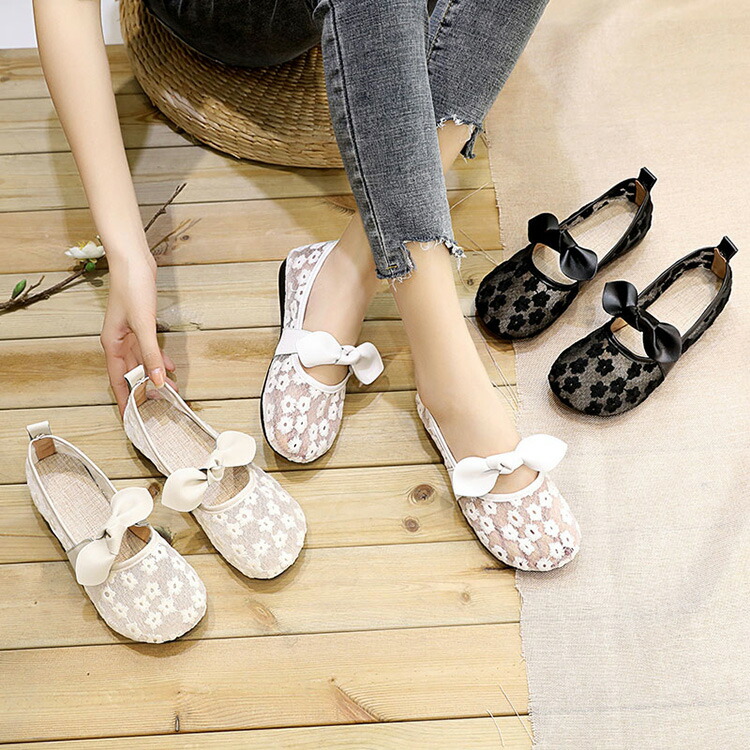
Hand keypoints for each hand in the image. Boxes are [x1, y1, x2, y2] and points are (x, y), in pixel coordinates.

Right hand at [101, 250, 174, 413]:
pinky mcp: (141, 324)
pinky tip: (170, 366)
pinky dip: (159, 359)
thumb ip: (151, 355)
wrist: (134, 261)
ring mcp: (130, 334)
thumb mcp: (144, 326)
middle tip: (161, 407)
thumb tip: (158, 381)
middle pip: (132, 374)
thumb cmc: (131, 288)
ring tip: (172, 390)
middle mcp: (119, 342)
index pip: (118, 381)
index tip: (131, 420)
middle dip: (145, 391)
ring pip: (142, 363)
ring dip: (156, 375)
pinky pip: (149, 349)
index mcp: (113, 345)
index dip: (125, 401)